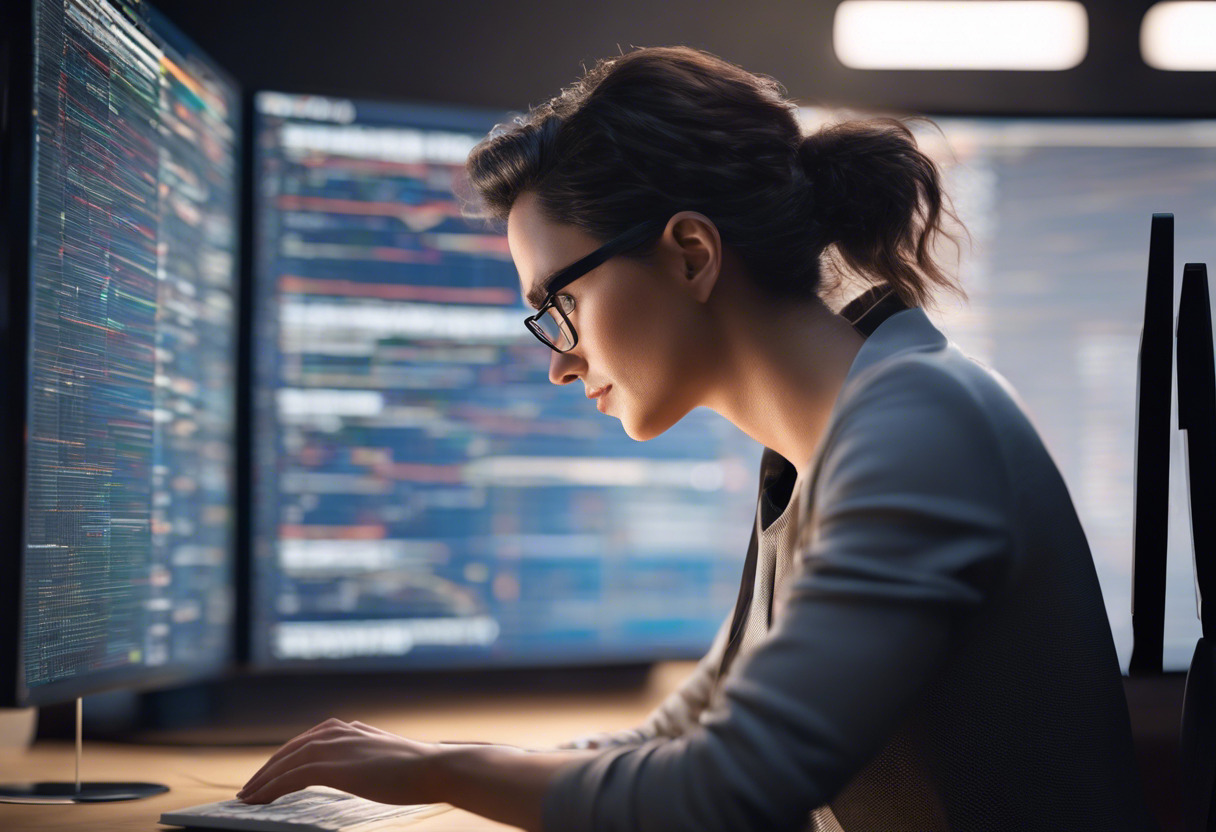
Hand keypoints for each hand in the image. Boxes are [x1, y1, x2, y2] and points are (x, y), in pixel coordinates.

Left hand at [237, 718, 449, 805]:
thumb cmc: (415, 770)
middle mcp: (337, 732)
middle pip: (289, 750)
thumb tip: (361, 763)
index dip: (282, 761)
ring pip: (285, 762)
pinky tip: (259, 800)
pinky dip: (271, 787)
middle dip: (266, 770)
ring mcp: (334, 746)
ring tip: (246, 797)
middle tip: (248, 789)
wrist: (433, 768)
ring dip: (262, 780)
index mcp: (348, 730)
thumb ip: (365, 755)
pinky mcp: (332, 765)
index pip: (304, 744)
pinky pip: (291, 777)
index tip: (267, 777)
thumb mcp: (383, 757)